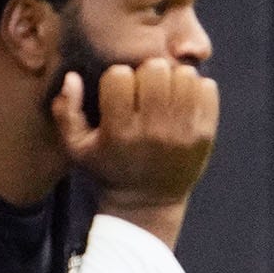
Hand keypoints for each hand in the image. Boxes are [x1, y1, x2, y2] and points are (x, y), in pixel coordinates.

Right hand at [53, 57, 217, 249]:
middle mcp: (153, 131)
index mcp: (119, 132)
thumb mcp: (77, 148)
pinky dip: (196, 88)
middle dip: (146, 74)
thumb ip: (66, 112)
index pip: (119, 75)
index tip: (118, 93)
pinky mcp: (205, 134)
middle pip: (154, 69)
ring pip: (183, 74)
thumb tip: (72, 77)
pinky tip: (183, 102)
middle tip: (144, 90)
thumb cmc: (109, 168)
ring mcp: (183, 132)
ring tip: (164, 95)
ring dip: (172, 79)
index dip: (117, 79)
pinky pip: (207, 88)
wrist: (148, 203)